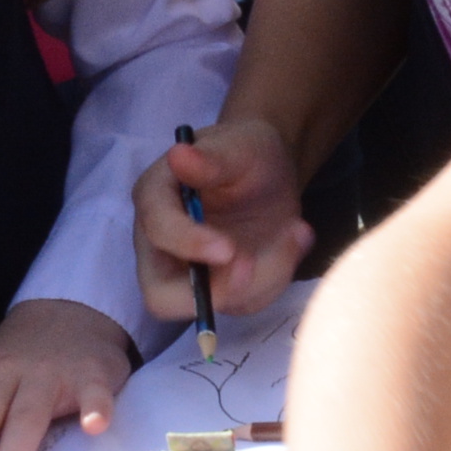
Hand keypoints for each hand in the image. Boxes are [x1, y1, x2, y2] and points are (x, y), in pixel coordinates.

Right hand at [134, 123, 309, 327]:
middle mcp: (162, 246)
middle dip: (213, 291)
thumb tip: (179, 156)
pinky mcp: (221, 288)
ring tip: (295, 231)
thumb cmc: (246, 152)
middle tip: (252, 266)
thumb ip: (211, 158)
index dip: (190, 245)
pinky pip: (246, 302)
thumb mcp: (238, 145)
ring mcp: (190, 272)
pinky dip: (277, 276)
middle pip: (162, 297)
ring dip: (262, 278)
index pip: (158, 233)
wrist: (268, 172)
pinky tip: (295, 237)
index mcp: (155, 200)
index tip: (229, 249)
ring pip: (215, 306)